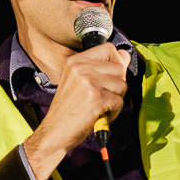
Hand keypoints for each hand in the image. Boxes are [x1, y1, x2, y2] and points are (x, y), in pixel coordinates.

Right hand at [22, 43, 131, 179]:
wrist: (55, 132)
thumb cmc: (68, 109)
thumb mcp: (79, 81)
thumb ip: (101, 68)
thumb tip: (125, 55)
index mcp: (75, 61)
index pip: (109, 48)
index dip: (115, 62)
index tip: (109, 76)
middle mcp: (81, 68)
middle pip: (119, 68)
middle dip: (117, 85)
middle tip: (102, 96)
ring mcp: (88, 83)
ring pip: (122, 85)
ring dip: (115, 99)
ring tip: (99, 106)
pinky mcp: (96, 99)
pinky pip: (119, 102)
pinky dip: (113, 112)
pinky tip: (99, 115)